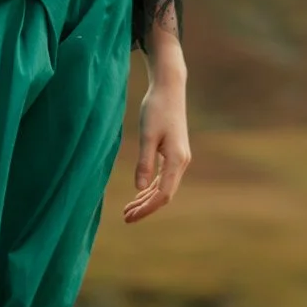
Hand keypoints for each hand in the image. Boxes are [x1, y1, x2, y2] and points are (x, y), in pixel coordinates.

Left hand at [124, 52, 189, 224]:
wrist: (169, 88)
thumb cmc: (156, 108)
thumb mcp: (147, 135)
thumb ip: (144, 162)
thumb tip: (139, 188)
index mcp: (176, 159)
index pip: (163, 194)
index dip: (146, 209)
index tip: (129, 217)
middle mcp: (181, 162)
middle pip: (164, 194)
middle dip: (145, 208)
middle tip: (125, 217)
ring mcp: (179, 158)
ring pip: (164, 187)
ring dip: (147, 199)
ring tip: (128, 209)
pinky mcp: (174, 153)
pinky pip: (164, 177)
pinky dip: (151, 187)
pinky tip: (139, 193)